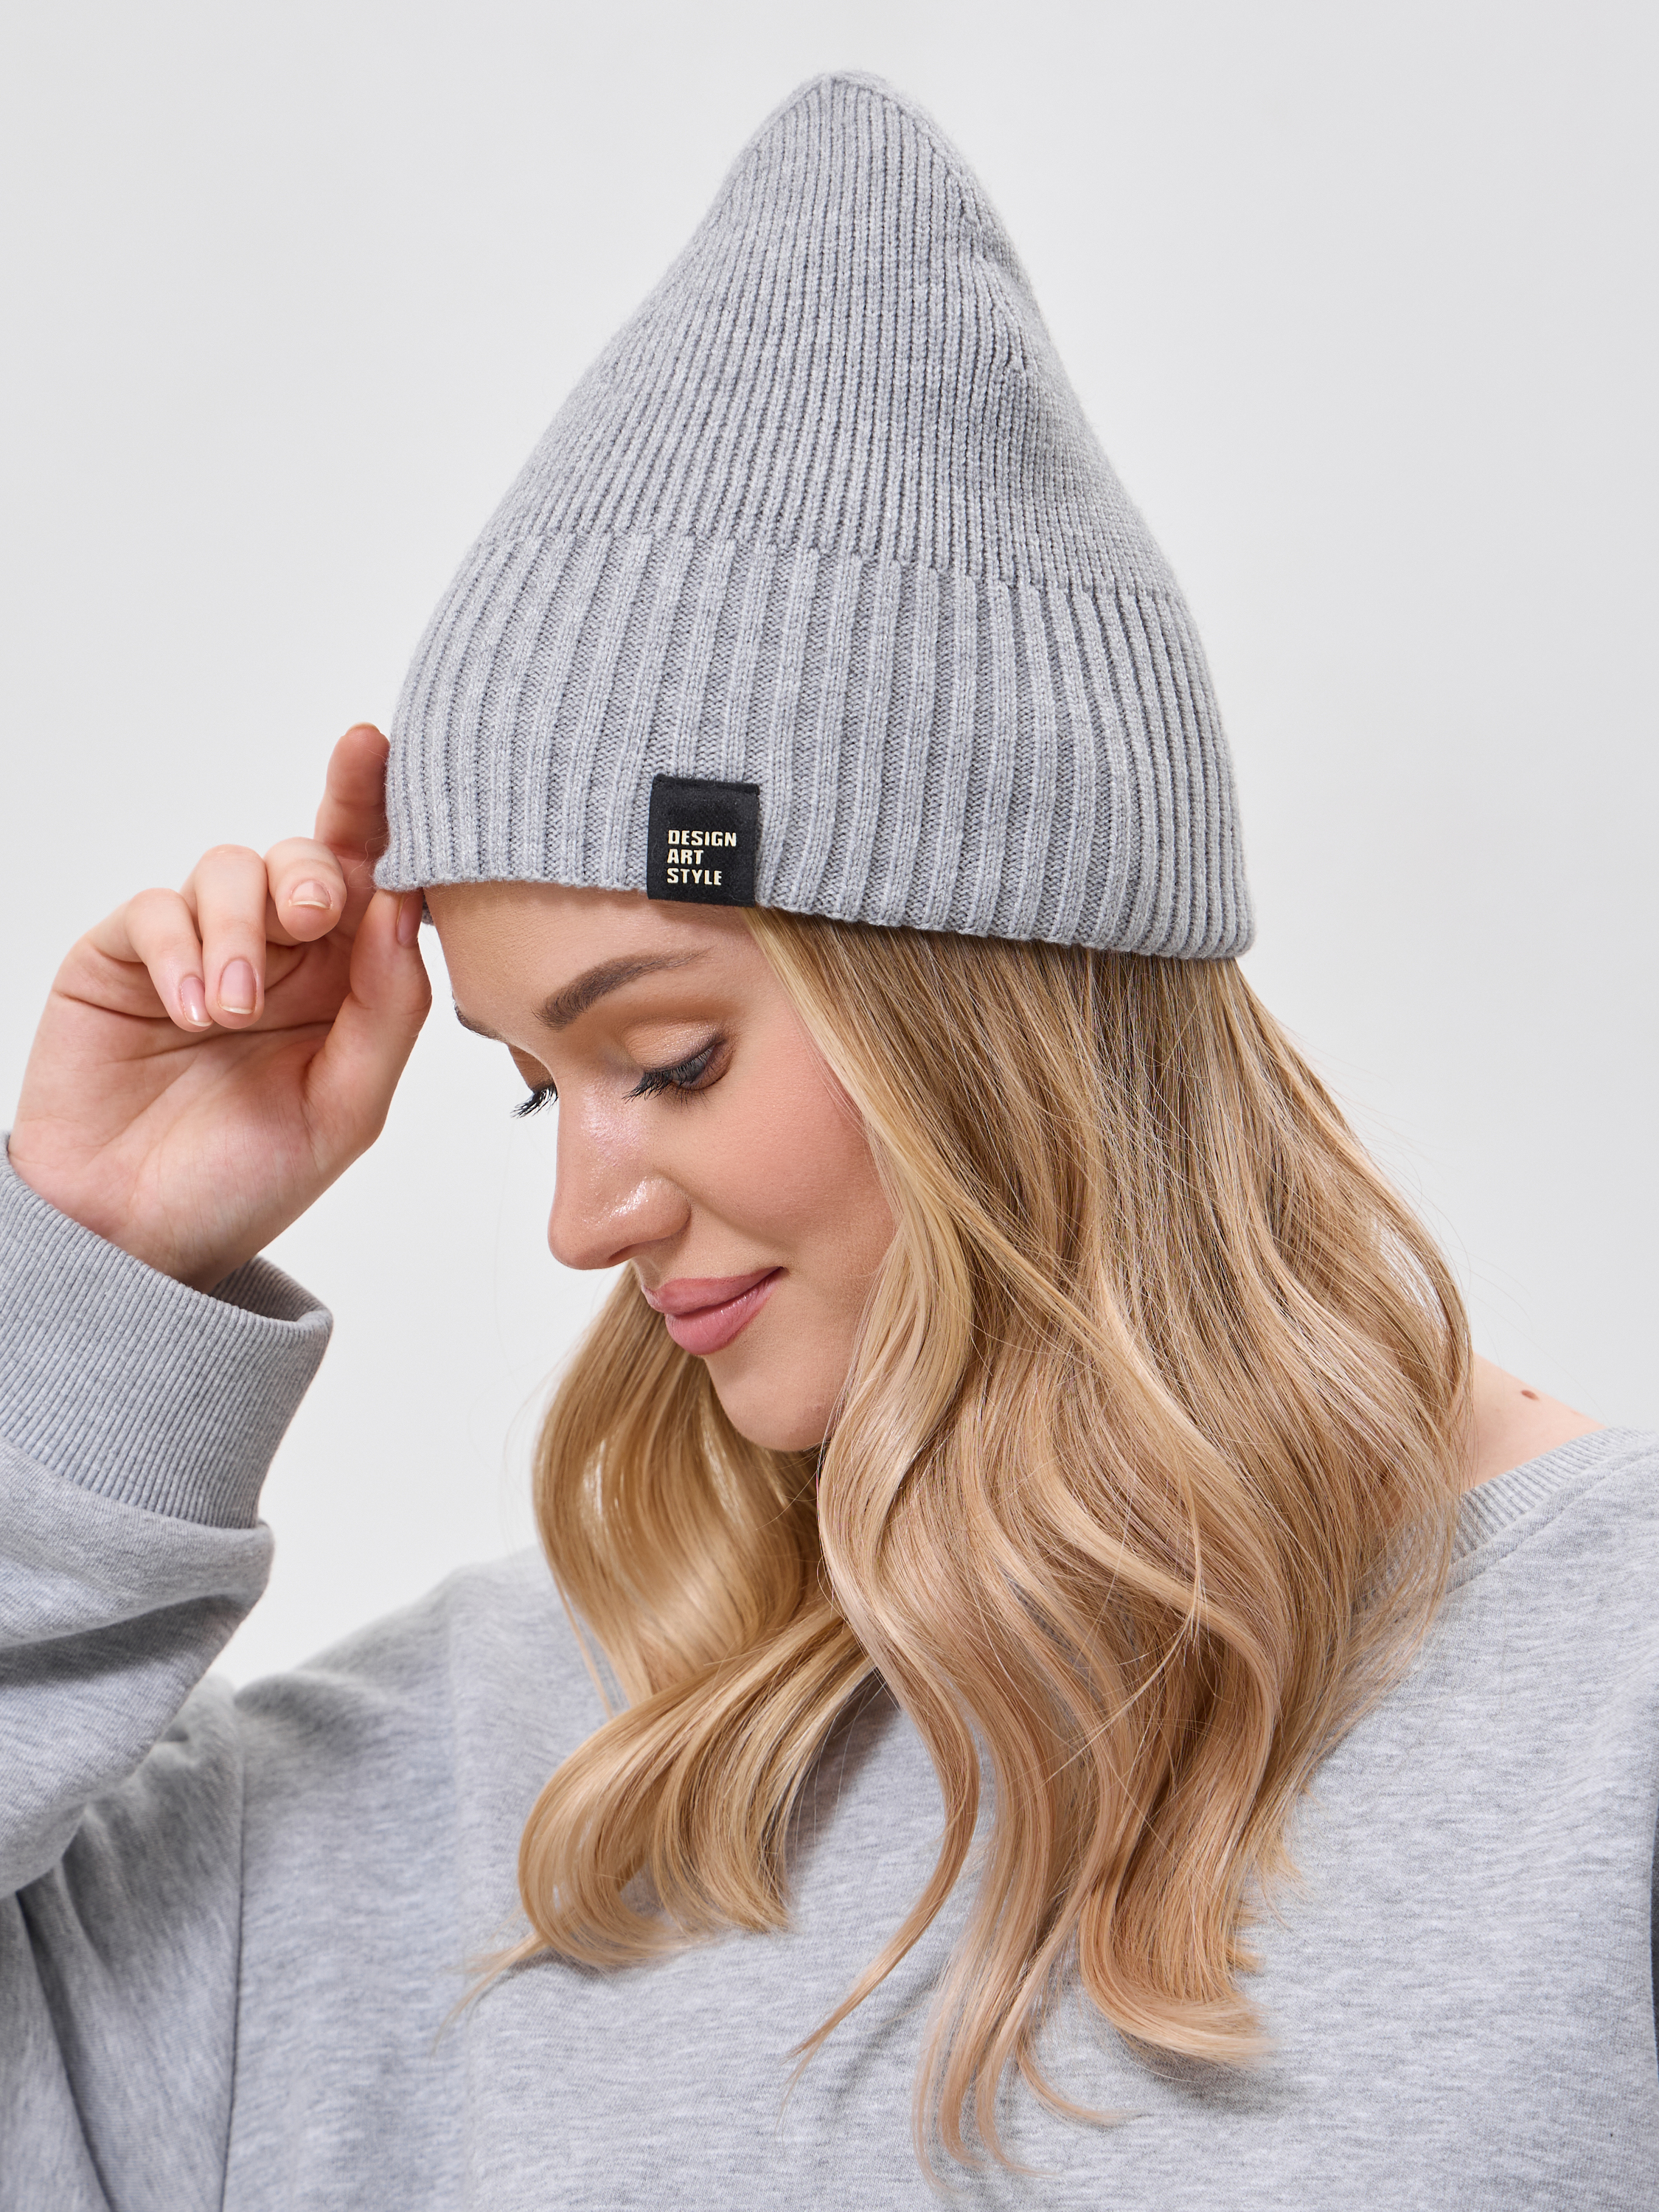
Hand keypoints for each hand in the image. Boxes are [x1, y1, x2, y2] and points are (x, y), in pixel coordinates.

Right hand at [8, 724, 431, 1289]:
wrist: (136, 1241)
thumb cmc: (248, 1182)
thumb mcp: (345, 1110)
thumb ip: (386, 1011)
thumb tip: (404, 906)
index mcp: (348, 982)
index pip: (375, 879)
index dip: (378, 808)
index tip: (378, 749)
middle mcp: (281, 955)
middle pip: (307, 856)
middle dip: (311, 872)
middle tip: (309, 917)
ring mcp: (200, 949)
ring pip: (231, 869)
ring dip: (239, 930)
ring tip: (229, 1014)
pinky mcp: (125, 958)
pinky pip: (156, 909)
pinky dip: (179, 949)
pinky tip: (190, 1010)